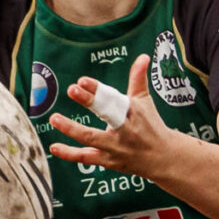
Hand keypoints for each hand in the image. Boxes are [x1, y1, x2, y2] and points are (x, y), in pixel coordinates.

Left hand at [49, 56, 181, 181]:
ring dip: (72, 129)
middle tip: (72, 89)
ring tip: (54, 118)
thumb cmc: (151, 125)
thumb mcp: (145, 101)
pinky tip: (54, 147)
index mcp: (133, 113)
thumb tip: (143, 56)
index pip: (114, 98)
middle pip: (106, 116)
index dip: (98, 89)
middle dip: (90, 102)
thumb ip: (138, 78)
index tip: (82, 80)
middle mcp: (125, 130)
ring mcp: (116, 148)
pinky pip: (87, 158)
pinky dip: (70, 154)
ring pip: (92, 139)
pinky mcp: (109, 162)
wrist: (164, 158)